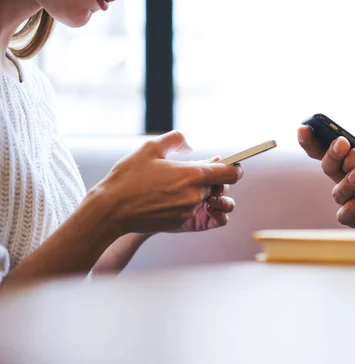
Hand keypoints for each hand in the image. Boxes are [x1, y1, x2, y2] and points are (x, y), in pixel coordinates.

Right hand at [90, 131, 243, 234]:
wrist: (111, 210)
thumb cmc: (129, 177)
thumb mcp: (150, 148)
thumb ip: (176, 140)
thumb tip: (191, 145)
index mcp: (193, 175)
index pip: (232, 174)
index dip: (234, 168)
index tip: (229, 163)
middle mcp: (196, 195)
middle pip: (218, 186)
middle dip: (211, 178)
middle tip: (191, 171)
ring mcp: (189, 211)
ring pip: (205, 198)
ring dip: (198, 191)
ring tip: (177, 184)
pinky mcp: (181, 223)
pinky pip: (193, 210)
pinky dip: (186, 203)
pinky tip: (167, 197)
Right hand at [298, 129, 354, 227]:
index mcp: (353, 161)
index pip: (327, 150)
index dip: (312, 141)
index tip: (303, 129)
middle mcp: (347, 180)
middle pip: (328, 167)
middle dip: (331, 154)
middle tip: (341, 145)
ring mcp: (351, 199)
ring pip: (336, 192)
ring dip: (346, 181)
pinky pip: (344, 214)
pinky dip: (353, 205)